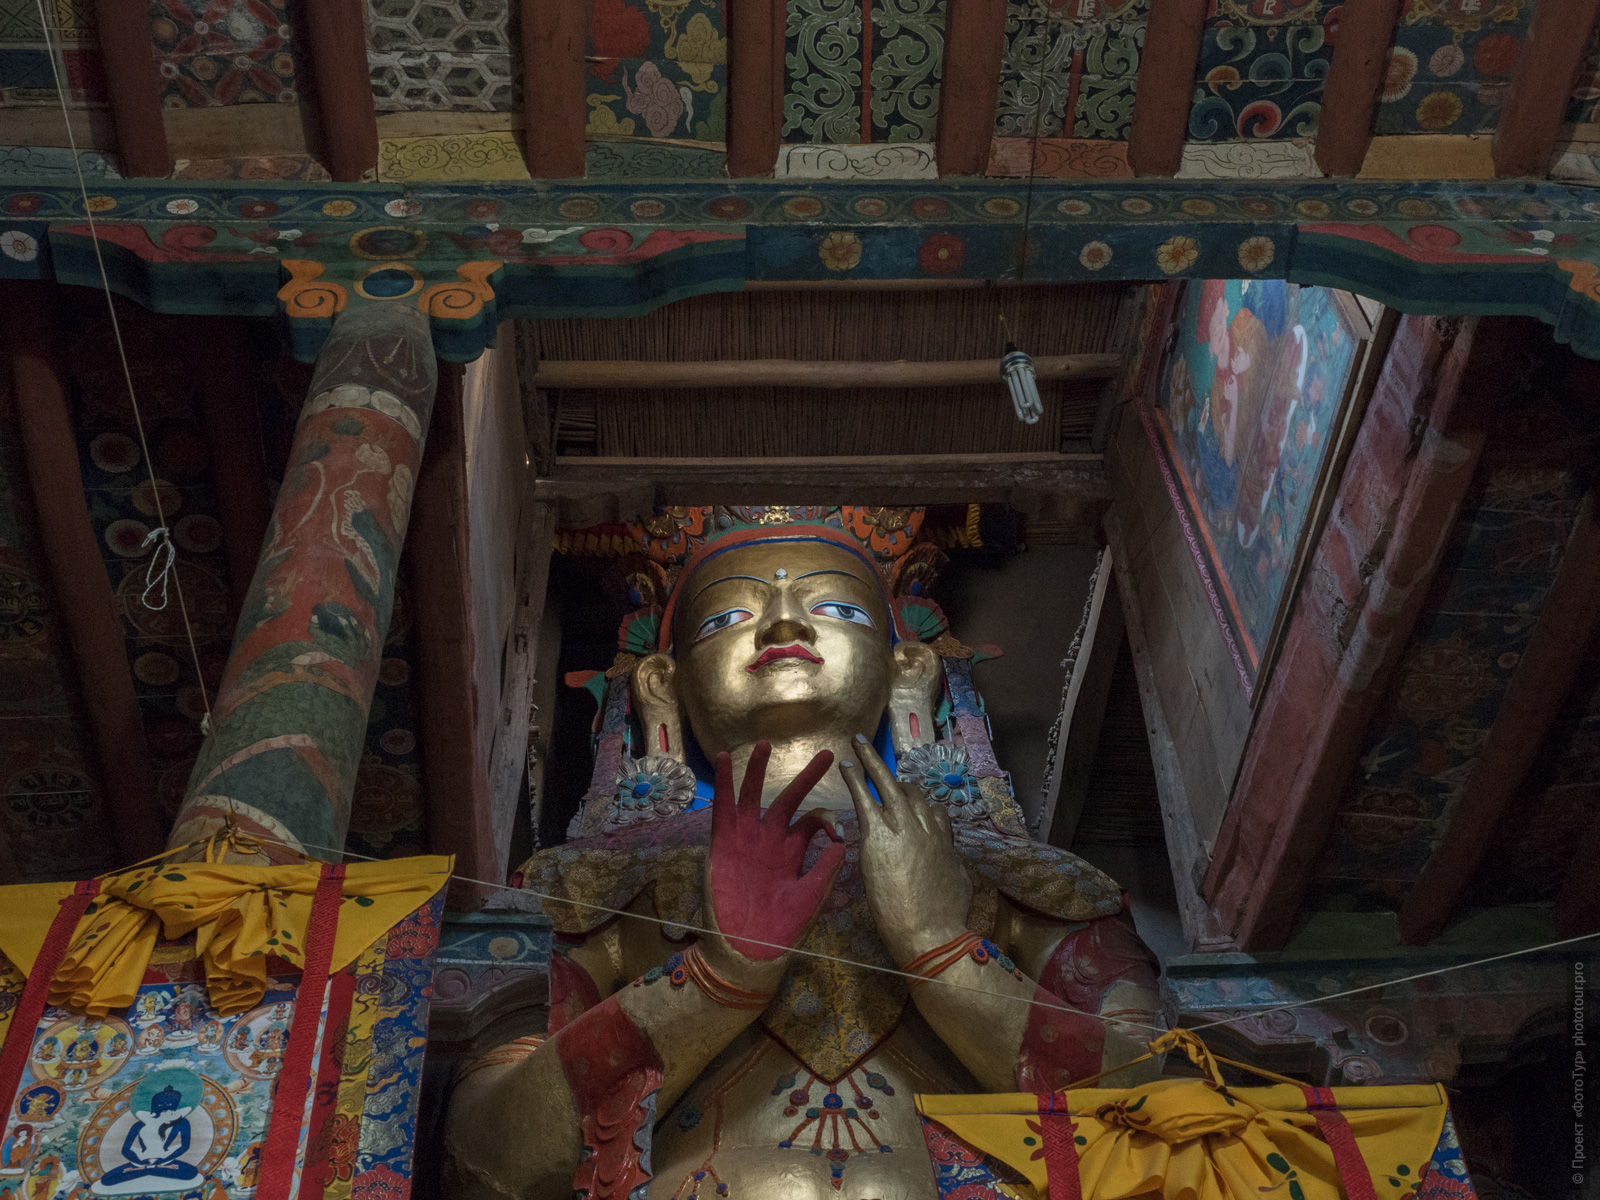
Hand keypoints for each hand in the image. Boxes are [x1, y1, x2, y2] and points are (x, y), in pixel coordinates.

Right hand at [705, 742, 845, 975]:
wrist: (749, 948)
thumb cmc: (781, 928)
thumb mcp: (811, 895)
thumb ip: (825, 869)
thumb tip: (844, 842)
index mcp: (794, 850)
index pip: (813, 820)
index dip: (828, 819)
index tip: (838, 831)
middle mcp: (771, 839)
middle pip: (789, 799)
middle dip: (806, 777)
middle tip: (827, 755)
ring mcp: (747, 838)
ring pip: (753, 795)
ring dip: (757, 770)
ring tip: (763, 744)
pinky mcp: (724, 842)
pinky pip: (724, 807)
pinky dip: (724, 783)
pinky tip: (724, 760)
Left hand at [839, 735, 972, 965]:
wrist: (930, 931)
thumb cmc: (946, 918)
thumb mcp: (959, 883)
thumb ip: (951, 864)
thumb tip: (951, 860)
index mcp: (943, 841)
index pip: (935, 812)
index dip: (921, 804)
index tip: (911, 799)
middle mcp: (925, 828)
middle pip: (912, 793)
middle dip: (896, 776)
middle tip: (881, 761)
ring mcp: (902, 829)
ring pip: (888, 785)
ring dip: (872, 762)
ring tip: (859, 744)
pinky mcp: (878, 836)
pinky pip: (865, 798)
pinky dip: (855, 778)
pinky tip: (846, 764)